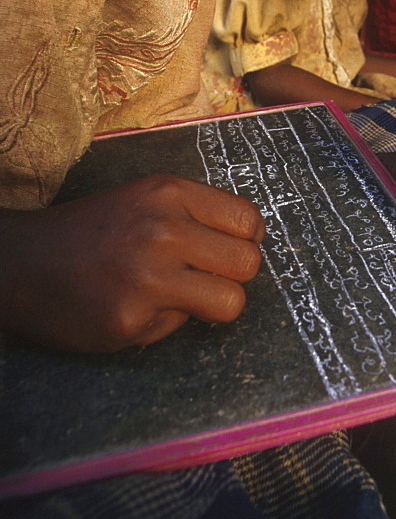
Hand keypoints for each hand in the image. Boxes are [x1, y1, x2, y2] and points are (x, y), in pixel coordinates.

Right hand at [1, 176, 264, 351]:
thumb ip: (193, 214)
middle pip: (249, 263)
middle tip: (204, 278)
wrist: (22, 263)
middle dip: (233, 276)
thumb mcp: (144, 200)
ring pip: (231, 302)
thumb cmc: (90, 231)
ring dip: (211, 306)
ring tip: (181, 297)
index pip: (249, 220)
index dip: (244, 241)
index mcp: (170, 193)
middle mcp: (164, 229)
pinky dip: (162, 322)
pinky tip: (132, 307)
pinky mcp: (132, 318)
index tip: (226, 251)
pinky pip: (181, 326)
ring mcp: (149, 276)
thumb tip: (247, 243)